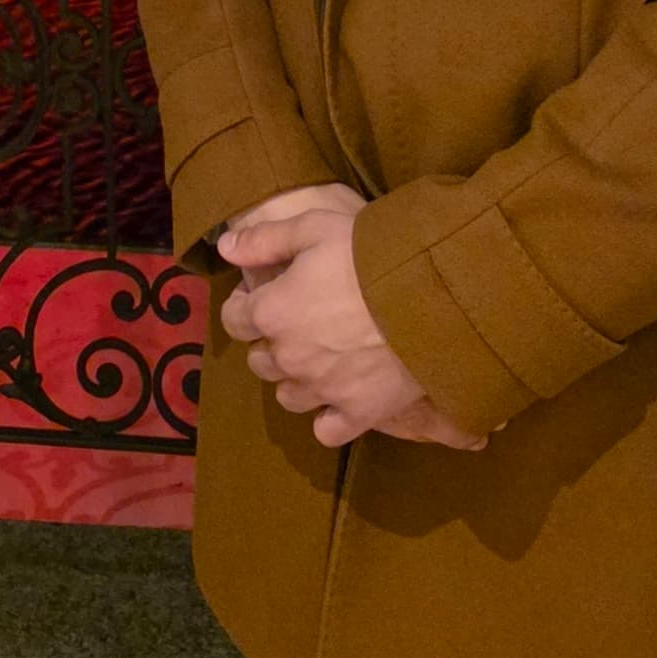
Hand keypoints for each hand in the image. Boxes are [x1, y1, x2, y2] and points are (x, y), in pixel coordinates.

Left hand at [219, 188, 485, 453]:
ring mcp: (322, 390)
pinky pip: (327, 430)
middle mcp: (289, 357)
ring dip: (295, 379)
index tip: (263, 295)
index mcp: (272, 312)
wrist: (432, 294)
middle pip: (260, 360)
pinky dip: (328, 416)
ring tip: (318, 359)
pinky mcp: (357, 413)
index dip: (244, 306)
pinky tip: (340, 397)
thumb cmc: (369, 254)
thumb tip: (224, 248)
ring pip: (288, 396)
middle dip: (270, 341)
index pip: (234, 319)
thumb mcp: (313, 227)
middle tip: (297, 322)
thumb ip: (264, 240)